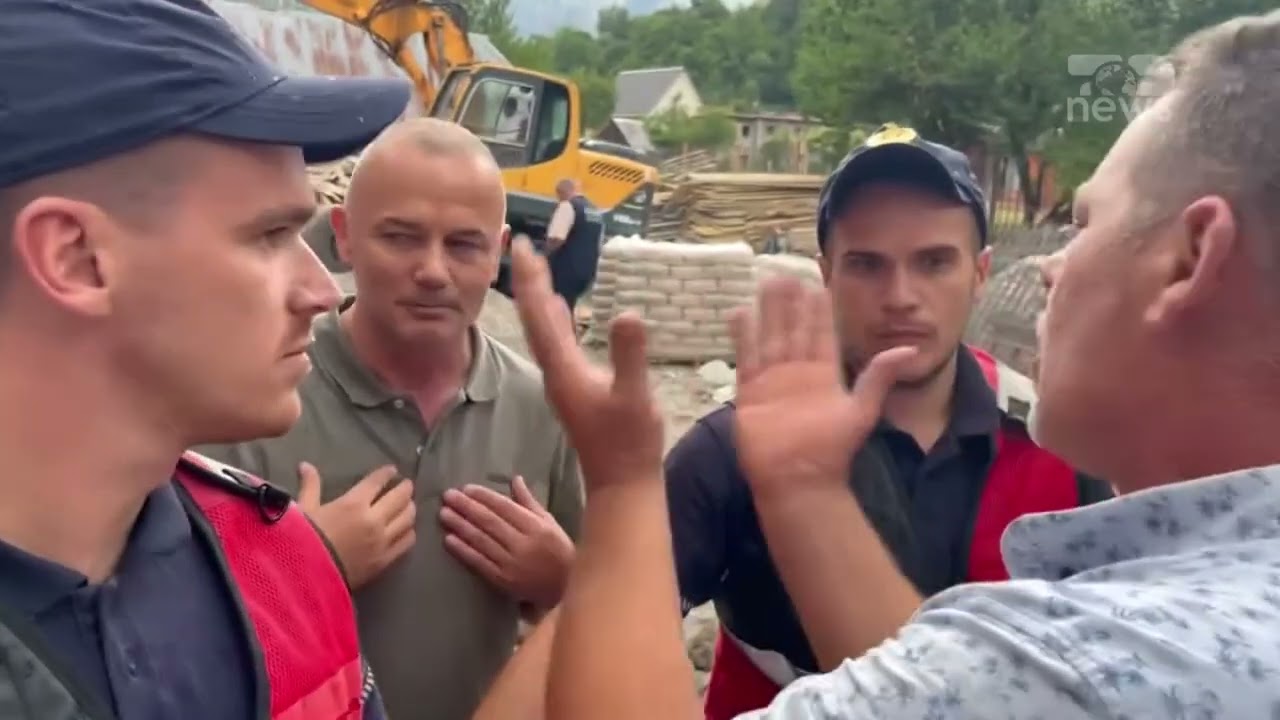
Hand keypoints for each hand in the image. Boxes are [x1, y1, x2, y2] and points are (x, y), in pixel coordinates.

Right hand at [297, 462, 416, 587]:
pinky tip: (407, 530)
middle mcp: (373, 519)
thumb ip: (310, 486)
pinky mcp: (385, 560)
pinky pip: (406, 542)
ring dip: (410, 508)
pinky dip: (409, 532)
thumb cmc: (302, 540)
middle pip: (399, 498)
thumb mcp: (304, 509)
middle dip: (405, 488)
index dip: (386, 474)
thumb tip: (305, 464)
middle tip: (407, 485)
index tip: (392, 470)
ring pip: (407, 518)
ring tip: (408, 505)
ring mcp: (382, 541)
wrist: (305, 577)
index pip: (377, 482)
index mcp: (353, 504)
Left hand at [439, 475, 573, 608]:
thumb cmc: (558, 550)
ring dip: (460, 526)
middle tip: (447, 496)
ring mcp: (511, 563)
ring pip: (482, 541)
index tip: (466, 488)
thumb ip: (529, 502)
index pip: (504, 507)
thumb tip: (515, 479)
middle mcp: (523, 543)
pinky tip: (449, 540)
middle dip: (466, 507)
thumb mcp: (549, 522)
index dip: (484, 497)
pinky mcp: (503, 580)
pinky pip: (480, 562)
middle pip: (489, 522)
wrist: (565, 588)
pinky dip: (463, 551)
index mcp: (536, 526)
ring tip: (444, 514)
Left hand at [508, 236, 662, 488]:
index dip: (531, 281)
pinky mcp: (576, 387)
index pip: (540, 316)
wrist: (622, 484)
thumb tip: (628, 313)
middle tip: (522, 247)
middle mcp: (556, 372)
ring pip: (545, 330)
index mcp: (564, 369)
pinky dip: (557, 319)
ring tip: (537, 270)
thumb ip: (628, 356)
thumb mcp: (634, 396)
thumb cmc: (630, 443)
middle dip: (529, 282)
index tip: (522, 248)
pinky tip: (563, 309)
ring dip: (540, 299)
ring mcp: (564, 381)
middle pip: (536, 319)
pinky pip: (558, 342)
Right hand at [729, 278, 915, 502]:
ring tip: (765, 282)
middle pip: (793, 329)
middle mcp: (797, 373)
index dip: (819, 310)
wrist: (798, 480)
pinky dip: (743, 335)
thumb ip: (879, 377)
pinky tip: (740, 312)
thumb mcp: (862, 410)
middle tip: (786, 272)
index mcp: (824, 375)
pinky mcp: (751, 391)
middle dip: (790, 302)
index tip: (818, 282)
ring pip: (769, 336)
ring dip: (767, 311)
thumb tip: (908, 348)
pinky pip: (746, 357)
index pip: (821, 334)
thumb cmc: (831, 449)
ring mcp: (772, 380)